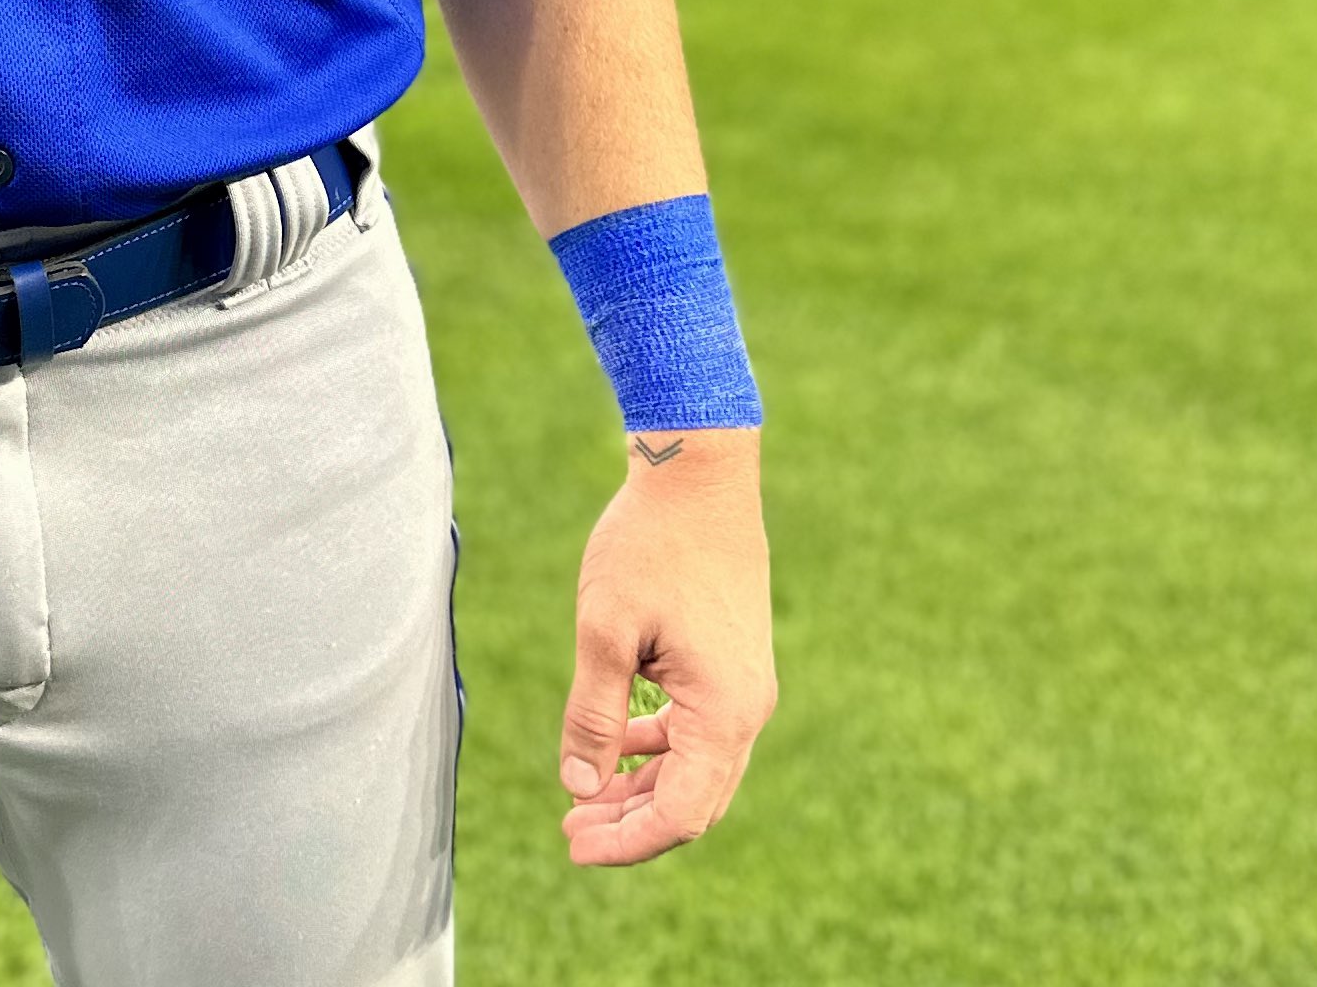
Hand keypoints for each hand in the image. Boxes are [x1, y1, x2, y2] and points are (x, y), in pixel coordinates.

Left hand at [558, 428, 775, 865]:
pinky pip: (697, 732)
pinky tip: (614, 746)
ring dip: (641, 787)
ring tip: (582, 797)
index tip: (572, 844)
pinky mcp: (731, 666)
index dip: (627, 840)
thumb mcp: (605, 629)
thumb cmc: (649, 544)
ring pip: (695, 768)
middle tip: (569, 832)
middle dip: (631, 823)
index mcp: (725, 712)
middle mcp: (747, 711)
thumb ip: (594, 714)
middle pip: (692, 801)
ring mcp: (744, 688)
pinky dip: (656, 748)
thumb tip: (580, 787)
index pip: (680, 813)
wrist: (697, 473)